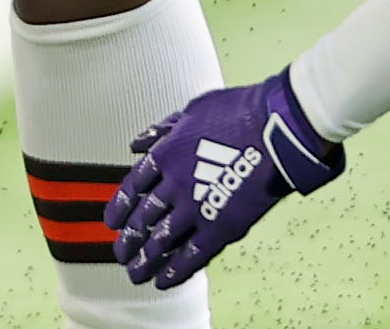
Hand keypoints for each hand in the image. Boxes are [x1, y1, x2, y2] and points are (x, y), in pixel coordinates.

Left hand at [106, 70, 343, 290]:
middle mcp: (174, 184)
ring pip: (162, 239)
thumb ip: (162, 130)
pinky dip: (176, 269)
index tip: (112, 223)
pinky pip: (193, 254)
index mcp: (164, 154)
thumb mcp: (192, 110)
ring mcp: (197, 207)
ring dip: (146, 258)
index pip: (132, 187)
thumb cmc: (239, 111)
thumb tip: (136, 143)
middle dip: (129, 239)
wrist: (277, 129)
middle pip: (143, 217)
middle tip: (120, 254)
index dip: (120, 208)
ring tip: (135, 273)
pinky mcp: (223, 227)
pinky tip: (163, 280)